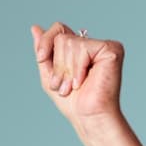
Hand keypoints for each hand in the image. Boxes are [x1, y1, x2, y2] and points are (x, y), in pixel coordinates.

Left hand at [31, 22, 124, 136]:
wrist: (87, 117)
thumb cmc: (72, 102)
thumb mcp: (50, 76)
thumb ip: (44, 52)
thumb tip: (34, 27)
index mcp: (79, 48)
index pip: (59, 30)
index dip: (46, 41)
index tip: (40, 58)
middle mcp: (92, 44)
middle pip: (62, 38)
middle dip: (58, 66)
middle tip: (65, 86)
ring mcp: (103, 45)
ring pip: (70, 42)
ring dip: (66, 70)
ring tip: (74, 86)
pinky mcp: (111, 49)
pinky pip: (83, 47)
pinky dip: (77, 69)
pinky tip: (83, 81)